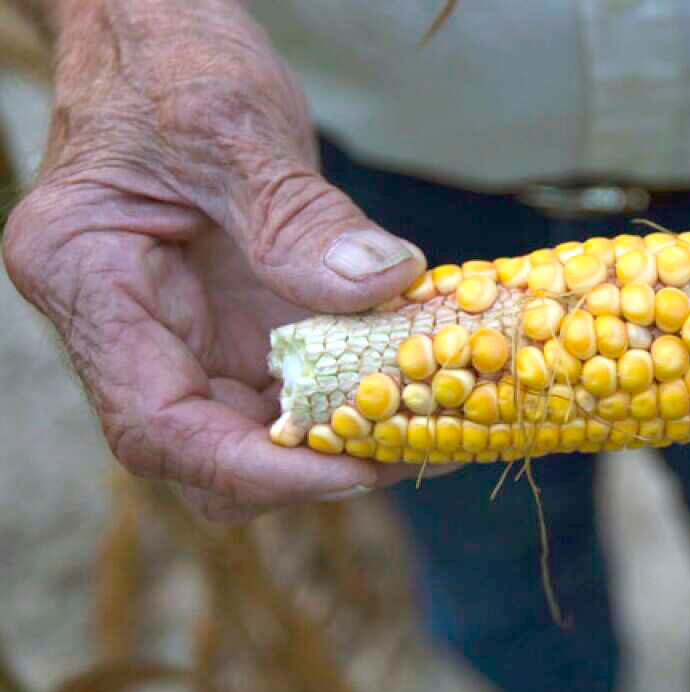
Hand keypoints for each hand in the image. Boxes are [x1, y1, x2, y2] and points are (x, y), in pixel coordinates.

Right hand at [2, 0, 438, 521]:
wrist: (160, 28)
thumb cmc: (170, 59)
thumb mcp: (231, 126)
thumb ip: (297, 217)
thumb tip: (383, 286)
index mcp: (87, 281)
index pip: (157, 423)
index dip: (254, 471)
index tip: (352, 472)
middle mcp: (125, 325)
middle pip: (201, 448)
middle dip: (302, 468)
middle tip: (410, 452)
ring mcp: (178, 326)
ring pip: (247, 427)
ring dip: (332, 438)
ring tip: (426, 424)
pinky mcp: (229, 315)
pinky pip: (284, 380)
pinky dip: (345, 390)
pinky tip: (409, 378)